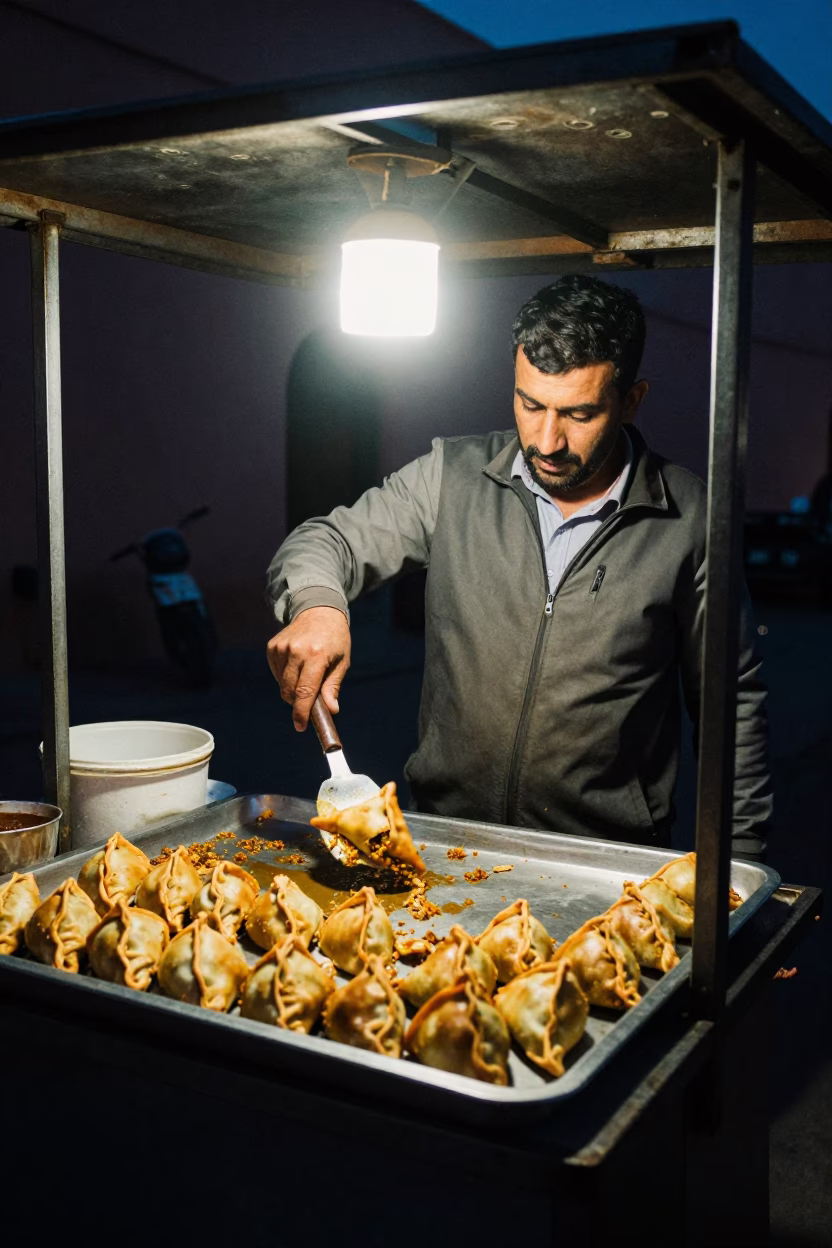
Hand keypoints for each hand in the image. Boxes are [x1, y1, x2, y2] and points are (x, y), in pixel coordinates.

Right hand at [267, 607, 350, 730]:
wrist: (319, 611)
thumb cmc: (335, 639)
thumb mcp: (342, 662)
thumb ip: (333, 686)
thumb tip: (331, 710)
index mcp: (317, 655)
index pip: (305, 691)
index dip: (301, 712)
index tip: (300, 727)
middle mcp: (296, 650)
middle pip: (290, 691)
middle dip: (298, 703)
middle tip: (310, 702)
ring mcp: (282, 648)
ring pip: (283, 684)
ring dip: (293, 689)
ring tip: (307, 675)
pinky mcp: (272, 647)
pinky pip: (277, 674)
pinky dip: (286, 677)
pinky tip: (297, 666)